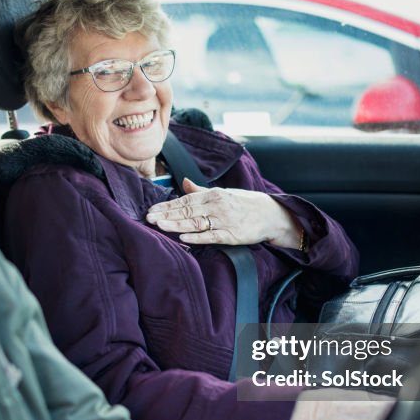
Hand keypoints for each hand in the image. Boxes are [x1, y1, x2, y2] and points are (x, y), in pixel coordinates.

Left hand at [146, 178, 301, 246]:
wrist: (271, 214)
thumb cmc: (245, 204)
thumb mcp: (223, 193)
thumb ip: (200, 191)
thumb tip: (184, 182)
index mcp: (213, 195)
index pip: (185, 200)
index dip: (167, 206)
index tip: (152, 209)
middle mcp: (216, 206)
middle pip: (186, 211)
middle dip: (166, 215)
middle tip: (148, 218)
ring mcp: (224, 220)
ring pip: (195, 223)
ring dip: (176, 225)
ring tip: (159, 226)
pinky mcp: (231, 235)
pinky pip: (211, 236)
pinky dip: (197, 237)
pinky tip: (183, 238)